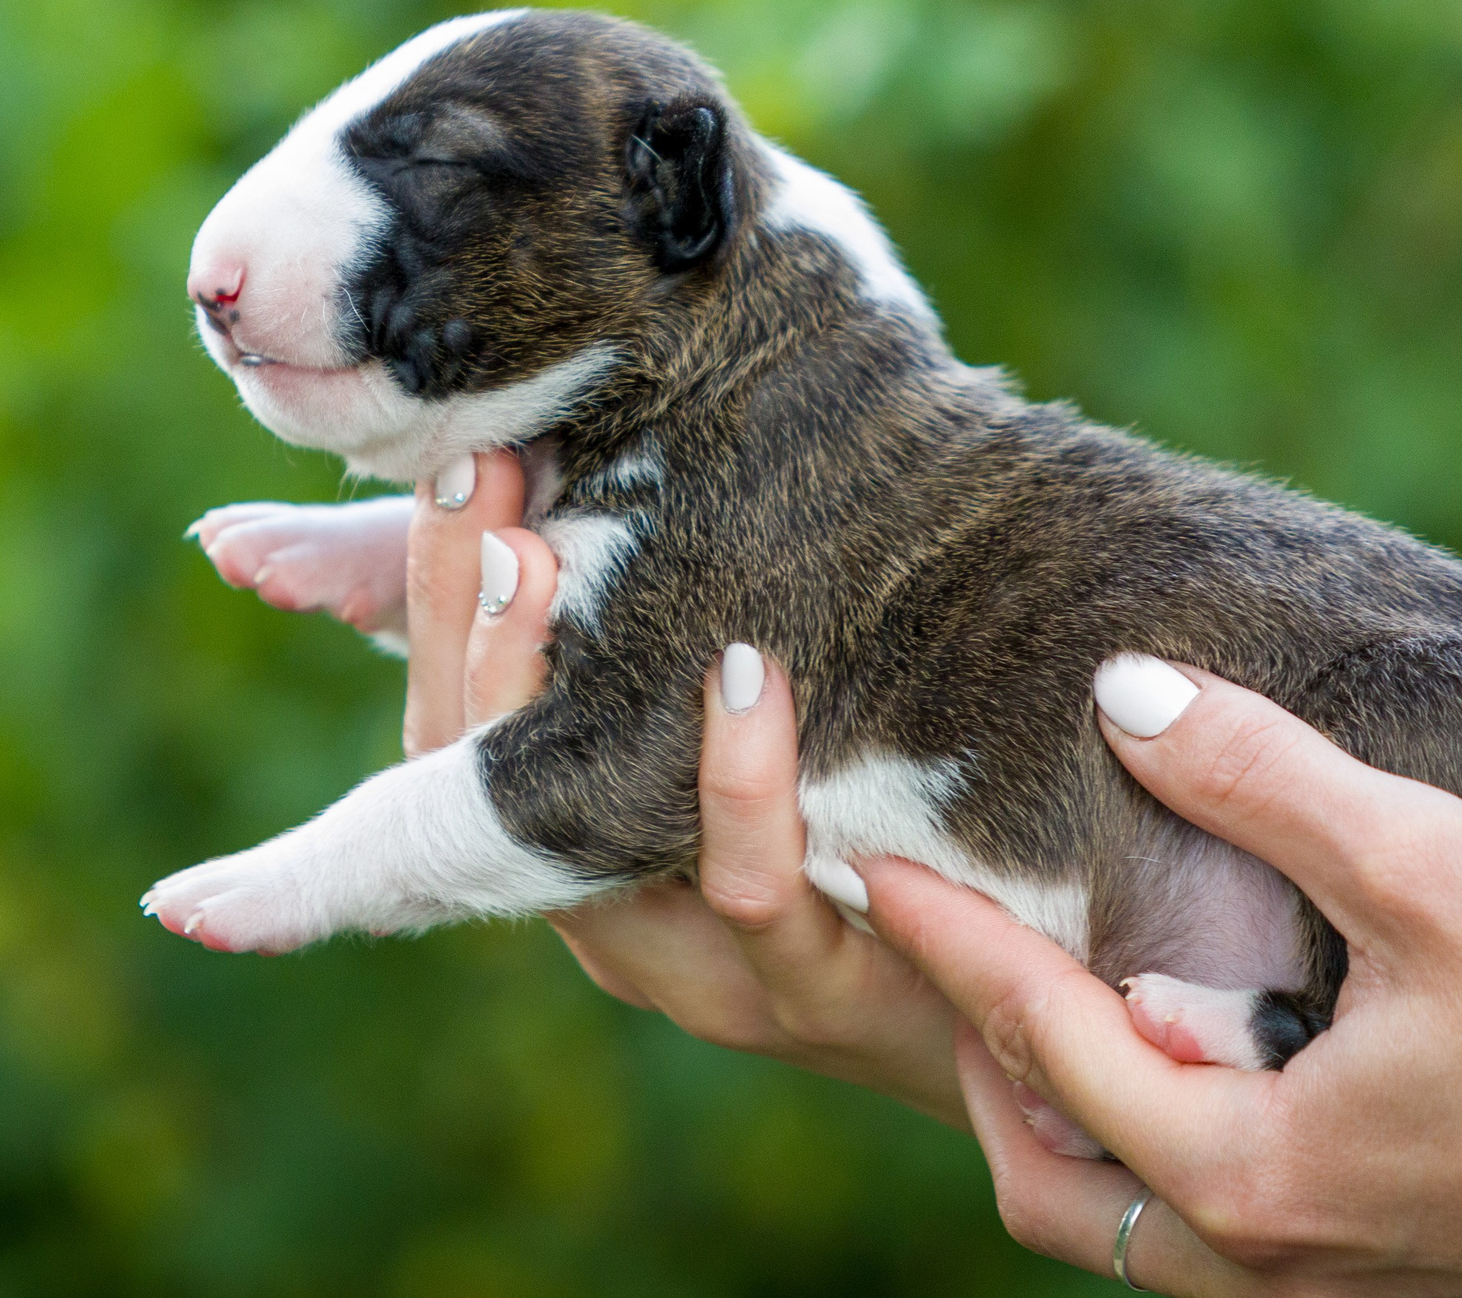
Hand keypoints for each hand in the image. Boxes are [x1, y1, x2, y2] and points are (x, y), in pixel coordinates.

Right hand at [400, 457, 965, 1125]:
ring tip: (546, 561)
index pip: (445, 732)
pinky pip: (754, 891)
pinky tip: (747, 671)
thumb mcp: (754, 722)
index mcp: (573, 857)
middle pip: (478, 791)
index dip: (431, 599)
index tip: (464, 459)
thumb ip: (654, 617)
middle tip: (491, 481)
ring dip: (546, 699)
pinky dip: (741, 783)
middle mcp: (613, 928)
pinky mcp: (823, 992)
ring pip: (591, 853)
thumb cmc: (876, 824)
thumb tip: (543, 459)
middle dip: (465, 626)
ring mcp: (711, 976)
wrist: (1030, 1003)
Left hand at [861, 662, 1461, 1296]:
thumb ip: (1264, 778)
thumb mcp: (1429, 868)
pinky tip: (1171, 1047)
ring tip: (1045, 995)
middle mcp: (1260, 1257)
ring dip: (1059, 1116)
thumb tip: (1127, 690)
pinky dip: (1142, 1144)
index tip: (876, 868)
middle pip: (1045, 1181)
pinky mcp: (1361, 1268)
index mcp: (1249, 1172)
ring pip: (1114, 1221)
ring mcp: (1310, 1279)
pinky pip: (1193, 1225)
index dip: (949, 941)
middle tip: (951, 946)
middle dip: (980, 1063)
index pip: (1041, 1041)